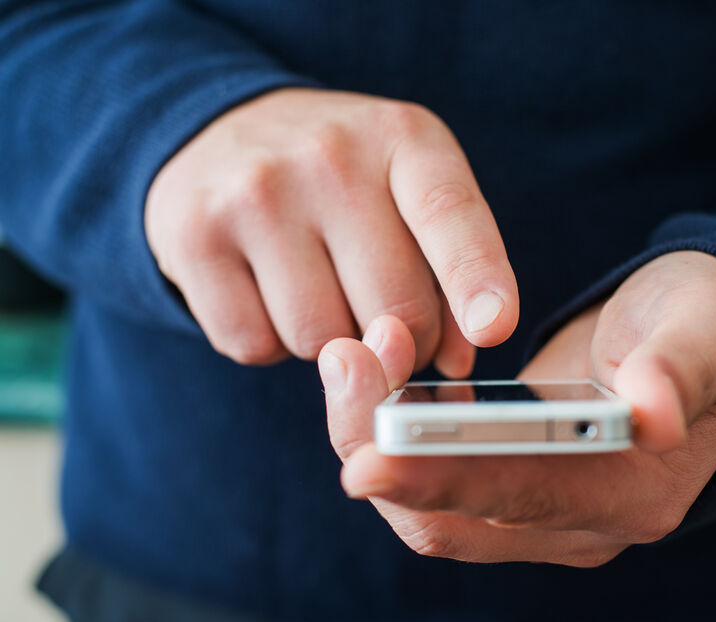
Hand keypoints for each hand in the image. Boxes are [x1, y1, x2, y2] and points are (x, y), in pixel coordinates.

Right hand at [146, 88, 517, 371]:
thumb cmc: (343, 181)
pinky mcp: (194, 237)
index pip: (449, 213)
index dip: (476, 277)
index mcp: (403, 138)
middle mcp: (329, 156)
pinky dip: (271, 344)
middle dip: (405, 343)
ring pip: (323, 340)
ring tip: (320, 289)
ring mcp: (255, 193)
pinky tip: (268, 293)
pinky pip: (255, 345)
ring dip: (333, 345)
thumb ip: (449, 269)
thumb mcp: (410, 195)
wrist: (222, 138)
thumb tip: (455, 361)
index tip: (493, 328)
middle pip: (394, 308)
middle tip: (389, 325)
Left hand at [319, 251, 715, 565]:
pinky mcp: (513, 485)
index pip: (517, 501)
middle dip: (380, 448)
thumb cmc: (710, 330)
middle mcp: (578, 524)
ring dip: (376, 438)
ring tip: (354, 354)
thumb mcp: (703, 332)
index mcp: (628, 495)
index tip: (363, 459)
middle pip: (451, 519)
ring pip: (429, 505)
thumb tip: (651, 414)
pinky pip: (434, 480)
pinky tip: (383, 373)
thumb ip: (678, 370)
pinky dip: (396, 434)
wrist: (707, 344)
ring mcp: (541, 512)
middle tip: (345, 359)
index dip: (438, 481)